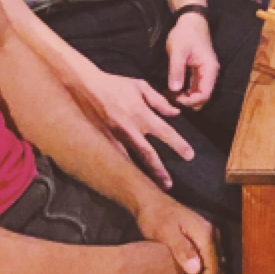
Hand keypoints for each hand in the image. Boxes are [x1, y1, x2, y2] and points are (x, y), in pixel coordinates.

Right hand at [63, 65, 196, 189]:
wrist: (85, 88)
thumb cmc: (114, 86)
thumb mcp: (140, 86)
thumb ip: (159, 101)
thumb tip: (175, 112)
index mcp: (141, 115)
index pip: (165, 132)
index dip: (178, 144)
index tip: (189, 155)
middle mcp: (130, 129)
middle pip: (147, 154)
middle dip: (159, 170)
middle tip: (168, 185)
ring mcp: (115, 138)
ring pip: (131, 160)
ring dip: (141, 174)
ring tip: (151, 188)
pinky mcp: (102, 141)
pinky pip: (115, 158)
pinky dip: (123, 170)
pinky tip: (128, 180)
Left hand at [132, 189, 221, 273]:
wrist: (151, 202)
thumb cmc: (155, 217)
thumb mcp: (165, 232)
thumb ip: (182, 250)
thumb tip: (197, 271)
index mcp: (206, 234)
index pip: (213, 268)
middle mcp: (213, 236)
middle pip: (217, 272)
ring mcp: (210, 239)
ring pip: (215, 271)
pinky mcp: (203, 243)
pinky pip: (209, 267)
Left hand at [165, 10, 218, 109]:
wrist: (190, 21)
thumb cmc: (185, 34)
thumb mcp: (177, 51)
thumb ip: (176, 70)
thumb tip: (174, 90)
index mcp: (209, 69)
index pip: (204, 95)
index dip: (190, 101)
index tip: (174, 98)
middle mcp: (210, 74)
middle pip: (203, 97)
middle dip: (187, 101)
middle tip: (171, 97)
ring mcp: (206, 73)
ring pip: (199, 94)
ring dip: (186, 97)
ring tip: (170, 93)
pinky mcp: (200, 72)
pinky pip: (195, 87)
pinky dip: (185, 91)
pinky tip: (173, 88)